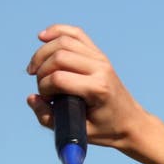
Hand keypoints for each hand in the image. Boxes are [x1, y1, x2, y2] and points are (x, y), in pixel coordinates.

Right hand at [26, 25, 148, 156]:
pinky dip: (57, 31)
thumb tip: (32, 98)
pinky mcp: (98, 54)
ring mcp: (101, 59)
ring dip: (43, 53)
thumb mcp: (79, 132)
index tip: (47, 100)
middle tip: (42, 87)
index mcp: (98, 89)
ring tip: (34, 69)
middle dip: (41, 70)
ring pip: (64, 41)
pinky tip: (42, 37)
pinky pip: (75, 34)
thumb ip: (51, 119)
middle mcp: (101, 69)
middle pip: (59, 56)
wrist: (132, 123)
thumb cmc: (106, 130)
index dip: (45, 87)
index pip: (59, 78)